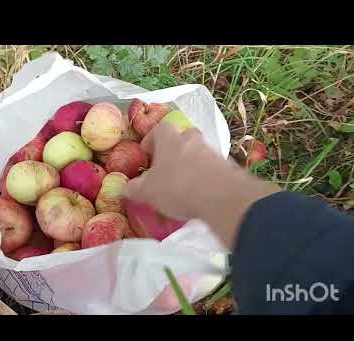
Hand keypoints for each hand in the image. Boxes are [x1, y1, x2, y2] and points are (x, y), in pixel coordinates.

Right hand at [123, 123, 280, 248]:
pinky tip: (200, 194)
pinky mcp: (227, 167)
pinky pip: (212, 168)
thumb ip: (135, 188)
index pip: (159, 129)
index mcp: (170, 140)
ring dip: (191, 163)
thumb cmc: (177, 187)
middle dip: (175, 149)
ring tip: (184, 184)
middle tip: (167, 166)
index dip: (151, 140)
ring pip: (198, 152)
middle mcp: (192, 140)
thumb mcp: (148, 192)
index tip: (146, 154)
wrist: (220, 197)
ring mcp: (212, 152)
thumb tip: (126, 187)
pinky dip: (205, 176)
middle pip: (183, 136)